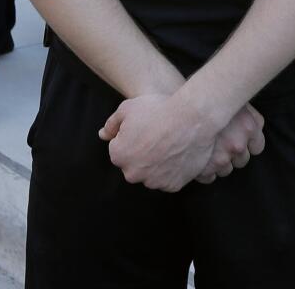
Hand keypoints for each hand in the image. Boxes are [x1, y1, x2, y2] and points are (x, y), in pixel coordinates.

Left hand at [99, 93, 224, 191]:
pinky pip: (168, 179)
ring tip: (170, 144)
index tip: (144, 128)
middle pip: (134, 165)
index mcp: (119, 155)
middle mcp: (133, 173)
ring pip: (151, 174)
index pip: (120, 149)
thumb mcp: (128, 108)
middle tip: (157, 136)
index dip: (131, 137)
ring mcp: (153, 182)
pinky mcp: (172, 185)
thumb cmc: (158, 110)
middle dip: (142, 154)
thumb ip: (112, 124)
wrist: (192, 119)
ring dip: (156, 164)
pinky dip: (172, 170)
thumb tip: (103, 134)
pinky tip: (178, 154)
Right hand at [194, 104, 266, 183]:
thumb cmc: (207, 99)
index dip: (248, 144)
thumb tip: (255, 128)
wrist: (182, 105)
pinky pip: (209, 178)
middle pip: (242, 160)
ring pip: (226, 170)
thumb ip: (251, 117)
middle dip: (233, 154)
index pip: (257, 147)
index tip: (239, 139)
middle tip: (220, 142)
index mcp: (248, 127)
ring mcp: (220, 158)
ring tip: (207, 149)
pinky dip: (205, 172)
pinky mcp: (204, 168)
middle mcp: (237, 144)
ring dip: (219, 162)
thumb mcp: (236, 102)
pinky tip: (199, 160)